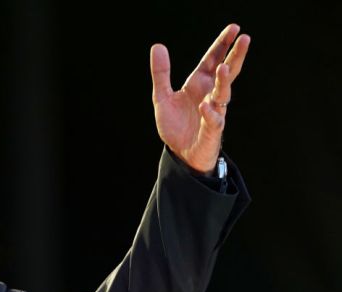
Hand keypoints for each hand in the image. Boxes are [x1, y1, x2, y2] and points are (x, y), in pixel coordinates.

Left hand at [150, 24, 250, 172]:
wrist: (180, 154)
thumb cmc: (176, 125)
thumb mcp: (162, 97)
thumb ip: (161, 74)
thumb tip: (157, 46)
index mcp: (199, 84)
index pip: (212, 60)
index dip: (222, 45)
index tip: (233, 28)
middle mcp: (210, 95)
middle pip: (226, 73)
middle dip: (234, 56)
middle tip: (244, 39)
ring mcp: (213, 112)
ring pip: (222, 95)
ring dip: (223, 82)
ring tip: (222, 67)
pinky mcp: (211, 131)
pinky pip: (213, 121)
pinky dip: (210, 113)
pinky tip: (205, 106)